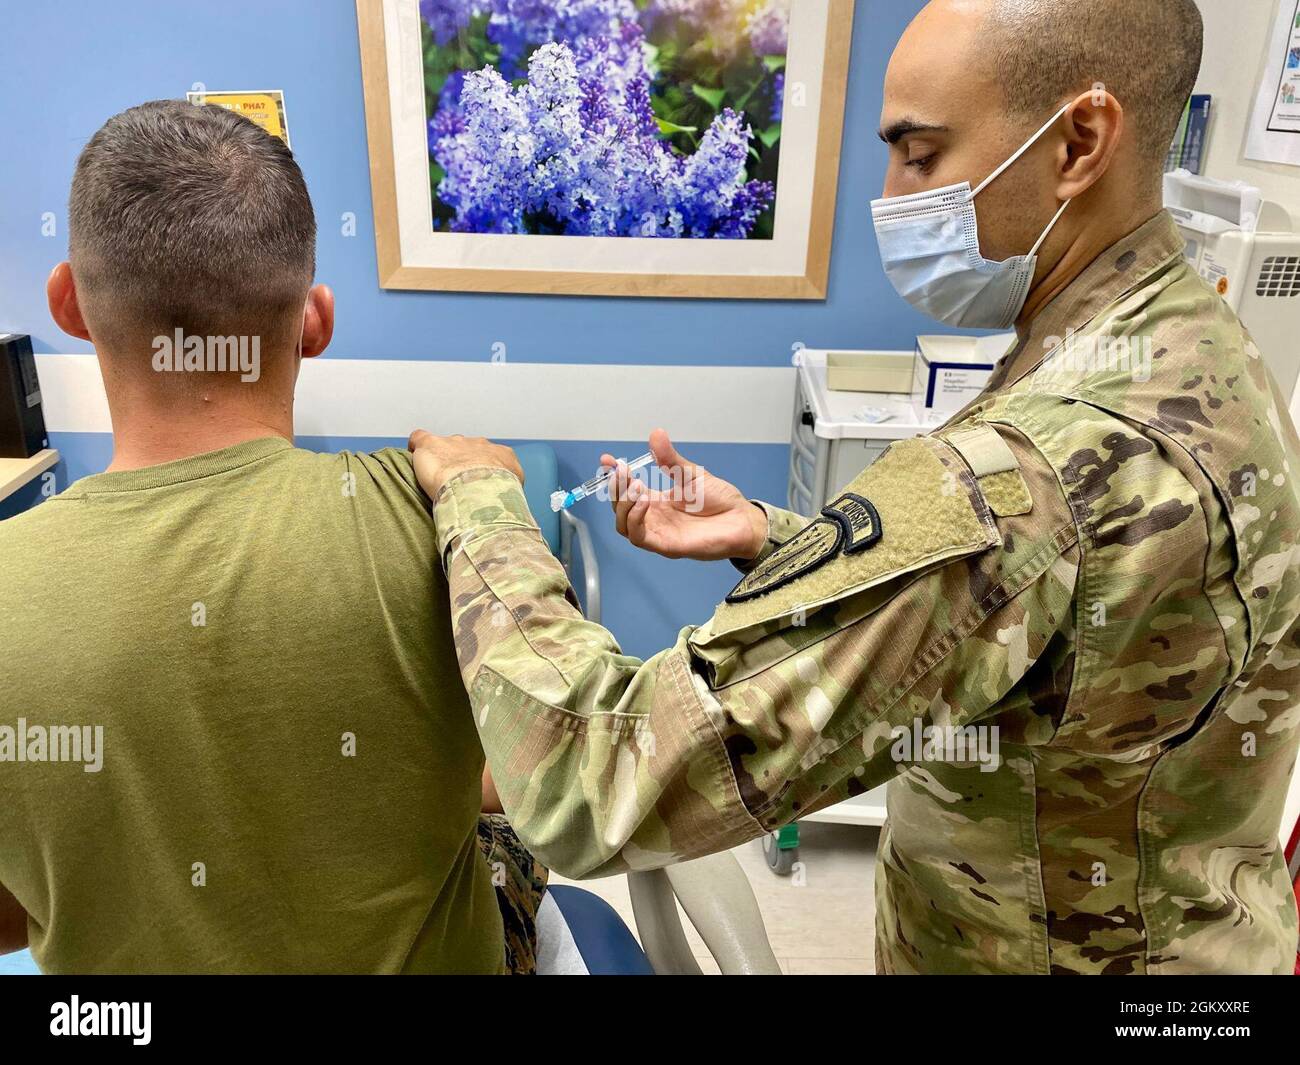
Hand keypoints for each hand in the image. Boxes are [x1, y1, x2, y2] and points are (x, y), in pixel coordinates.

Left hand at [407, 431, 523, 498]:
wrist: (479, 491)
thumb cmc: (497, 499)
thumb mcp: (515, 495)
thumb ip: (507, 492)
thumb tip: (503, 504)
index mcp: (501, 454)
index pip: (491, 459)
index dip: (481, 474)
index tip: (475, 488)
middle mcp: (480, 444)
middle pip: (468, 450)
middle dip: (461, 465)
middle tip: (455, 487)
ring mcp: (455, 443)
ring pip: (445, 446)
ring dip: (441, 460)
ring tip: (435, 480)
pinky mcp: (431, 444)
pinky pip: (420, 438)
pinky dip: (416, 447)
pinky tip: (415, 459)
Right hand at [603, 428, 767, 561]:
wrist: (742, 520)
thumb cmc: (721, 500)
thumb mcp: (691, 473)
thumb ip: (670, 459)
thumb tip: (655, 434)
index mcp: (657, 501)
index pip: (626, 490)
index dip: (613, 477)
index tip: (607, 460)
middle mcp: (654, 518)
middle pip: (620, 508)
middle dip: (616, 488)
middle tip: (623, 471)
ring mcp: (659, 532)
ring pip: (624, 525)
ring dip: (623, 505)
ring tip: (636, 486)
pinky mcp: (667, 546)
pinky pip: (640, 537)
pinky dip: (635, 520)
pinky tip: (644, 502)